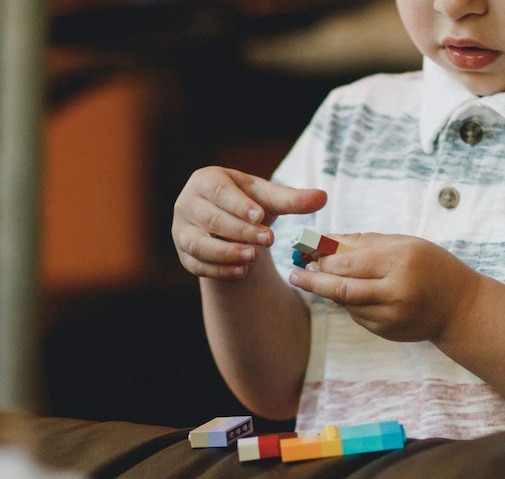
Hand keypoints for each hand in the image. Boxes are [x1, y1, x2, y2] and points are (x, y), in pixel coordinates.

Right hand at [172, 166, 326, 278]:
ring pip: (199, 244)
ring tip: (252, 257)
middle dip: (239, 230)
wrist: (230, 226)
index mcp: (206, 180)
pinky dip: (220, 270)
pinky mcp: (184, 255)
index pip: (219, 191)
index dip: (238, 204)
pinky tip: (242, 272)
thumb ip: (293, 200)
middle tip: (267, 239)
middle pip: (210, 218)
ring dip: (226, 252)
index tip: (259, 215)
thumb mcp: (270, 200)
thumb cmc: (249, 205)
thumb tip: (323, 197)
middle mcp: (187, 203)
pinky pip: (197, 265)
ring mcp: (181, 230)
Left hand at [289, 234, 481, 342]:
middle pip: (340, 288)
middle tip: (296, 274)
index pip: (348, 262)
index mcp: (401, 262)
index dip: (322, 258)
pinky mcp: (387, 332)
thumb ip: (364, 241)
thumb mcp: (405, 244)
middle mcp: (396, 292)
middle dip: (314, 280)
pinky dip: (351, 303)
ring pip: (346, 304)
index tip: (305, 252)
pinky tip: (356, 293)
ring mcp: (391, 316)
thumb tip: (324, 240)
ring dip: (332, 291)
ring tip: (323, 278)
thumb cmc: (432, 267)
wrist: (461, 308)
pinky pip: (358, 315)